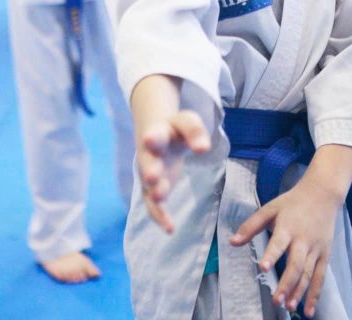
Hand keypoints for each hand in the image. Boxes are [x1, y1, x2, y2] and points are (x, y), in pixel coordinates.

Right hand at [138, 111, 210, 232]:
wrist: (158, 135)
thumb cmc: (175, 130)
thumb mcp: (187, 122)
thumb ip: (195, 132)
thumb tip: (203, 149)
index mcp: (157, 134)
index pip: (156, 135)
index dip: (153, 137)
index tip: (150, 138)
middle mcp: (149, 156)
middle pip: (148, 163)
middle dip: (150, 170)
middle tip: (152, 177)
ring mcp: (149, 175)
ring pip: (149, 187)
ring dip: (155, 194)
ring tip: (160, 198)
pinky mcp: (153, 191)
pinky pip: (154, 206)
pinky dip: (160, 217)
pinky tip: (170, 229)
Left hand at [230, 172, 339, 317]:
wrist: (323, 194)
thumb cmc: (292, 202)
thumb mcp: (271, 208)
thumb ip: (251, 225)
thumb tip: (232, 242)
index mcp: (287, 226)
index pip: (279, 242)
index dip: (271, 255)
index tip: (263, 268)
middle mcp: (303, 240)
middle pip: (296, 264)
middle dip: (286, 283)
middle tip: (276, 300)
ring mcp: (316, 248)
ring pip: (308, 273)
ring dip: (299, 291)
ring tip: (289, 307)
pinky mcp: (325, 254)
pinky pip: (320, 277)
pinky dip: (315, 295)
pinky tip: (309, 311)